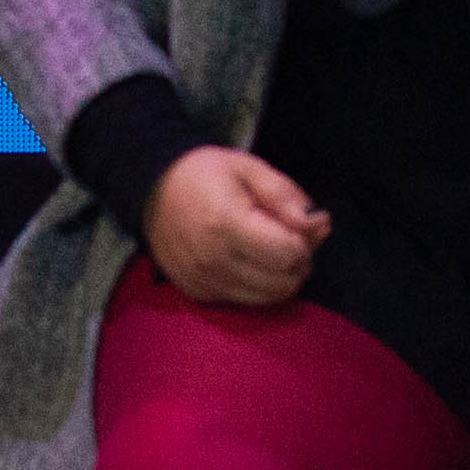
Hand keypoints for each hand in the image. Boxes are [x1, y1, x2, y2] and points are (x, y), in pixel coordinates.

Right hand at [144, 146, 329, 308]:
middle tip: (287, 237)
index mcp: (227, 223)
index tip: (295, 223)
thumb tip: (318, 224)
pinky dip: (258, 285)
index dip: (304, 240)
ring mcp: (204, 281)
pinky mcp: (198, 293)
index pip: (289, 254)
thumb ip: (285, 195)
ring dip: (281, 277)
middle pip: (284, 282)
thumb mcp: (248, 167)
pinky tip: (248, 261)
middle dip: (298, 261)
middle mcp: (214, 260)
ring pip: (269, 298)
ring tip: (269, 249)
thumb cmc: (204, 174)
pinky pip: (247, 301)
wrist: (151, 190)